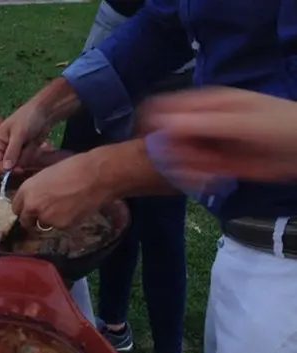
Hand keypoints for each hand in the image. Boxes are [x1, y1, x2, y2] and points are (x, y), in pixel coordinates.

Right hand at [0, 102, 50, 171]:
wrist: (44, 112)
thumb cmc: (27, 118)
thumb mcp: (19, 134)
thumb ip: (12, 152)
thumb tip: (5, 169)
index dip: (5, 169)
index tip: (19, 170)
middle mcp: (2, 149)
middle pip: (7, 166)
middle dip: (20, 160)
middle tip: (28, 148)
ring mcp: (13, 152)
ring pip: (19, 164)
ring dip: (27, 155)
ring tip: (31, 142)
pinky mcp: (23, 153)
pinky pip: (27, 161)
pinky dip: (32, 154)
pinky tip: (34, 144)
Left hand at [11, 151, 109, 229]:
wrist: (95, 175)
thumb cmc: (73, 167)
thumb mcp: (47, 174)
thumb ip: (37, 189)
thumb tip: (36, 197)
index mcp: (27, 190)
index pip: (16, 208)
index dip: (24, 209)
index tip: (29, 209)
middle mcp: (32, 206)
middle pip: (25, 221)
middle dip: (32, 219)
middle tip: (44, 214)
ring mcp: (46, 218)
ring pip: (44, 225)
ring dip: (50, 220)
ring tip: (65, 208)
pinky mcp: (62, 226)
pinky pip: (60, 226)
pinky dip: (65, 221)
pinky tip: (75, 210)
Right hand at [139, 87, 296, 181]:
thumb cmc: (278, 126)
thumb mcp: (238, 122)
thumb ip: (201, 123)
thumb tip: (160, 124)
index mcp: (204, 103)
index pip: (162, 108)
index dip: (149, 123)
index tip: (143, 141)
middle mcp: (201, 123)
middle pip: (167, 136)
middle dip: (168, 152)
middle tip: (179, 162)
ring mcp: (208, 145)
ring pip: (179, 157)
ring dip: (183, 167)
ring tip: (204, 171)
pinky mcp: (217, 165)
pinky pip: (194, 173)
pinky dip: (195, 179)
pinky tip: (207, 181)